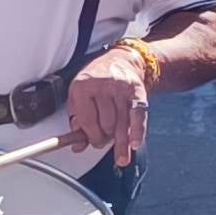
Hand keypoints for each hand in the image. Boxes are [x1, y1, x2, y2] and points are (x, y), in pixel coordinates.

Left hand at [66, 45, 153, 164]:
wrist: (120, 60)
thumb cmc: (96, 80)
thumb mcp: (79, 95)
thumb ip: (77, 121)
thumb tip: (78, 145)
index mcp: (83, 86)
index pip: (87, 120)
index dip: (90, 136)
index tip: (92, 142)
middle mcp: (102, 85)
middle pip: (105, 123)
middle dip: (105, 137)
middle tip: (104, 140)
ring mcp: (121, 88)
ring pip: (121, 123)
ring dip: (121, 141)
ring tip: (120, 154)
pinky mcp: (137, 91)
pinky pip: (138, 116)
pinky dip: (137, 132)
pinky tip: (135, 144)